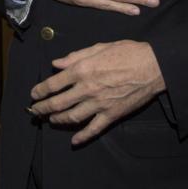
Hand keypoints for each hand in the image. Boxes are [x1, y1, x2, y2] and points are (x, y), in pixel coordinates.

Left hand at [28, 40, 165, 144]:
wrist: (153, 66)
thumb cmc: (127, 52)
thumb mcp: (98, 47)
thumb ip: (75, 56)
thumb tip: (56, 63)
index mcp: (82, 70)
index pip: (53, 83)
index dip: (40, 90)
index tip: (34, 94)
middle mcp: (87, 88)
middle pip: (58, 103)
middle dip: (43, 108)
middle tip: (35, 111)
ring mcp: (99, 104)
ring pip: (72, 117)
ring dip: (58, 120)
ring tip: (51, 120)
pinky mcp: (112, 114)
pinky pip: (94, 129)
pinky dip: (83, 136)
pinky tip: (74, 141)